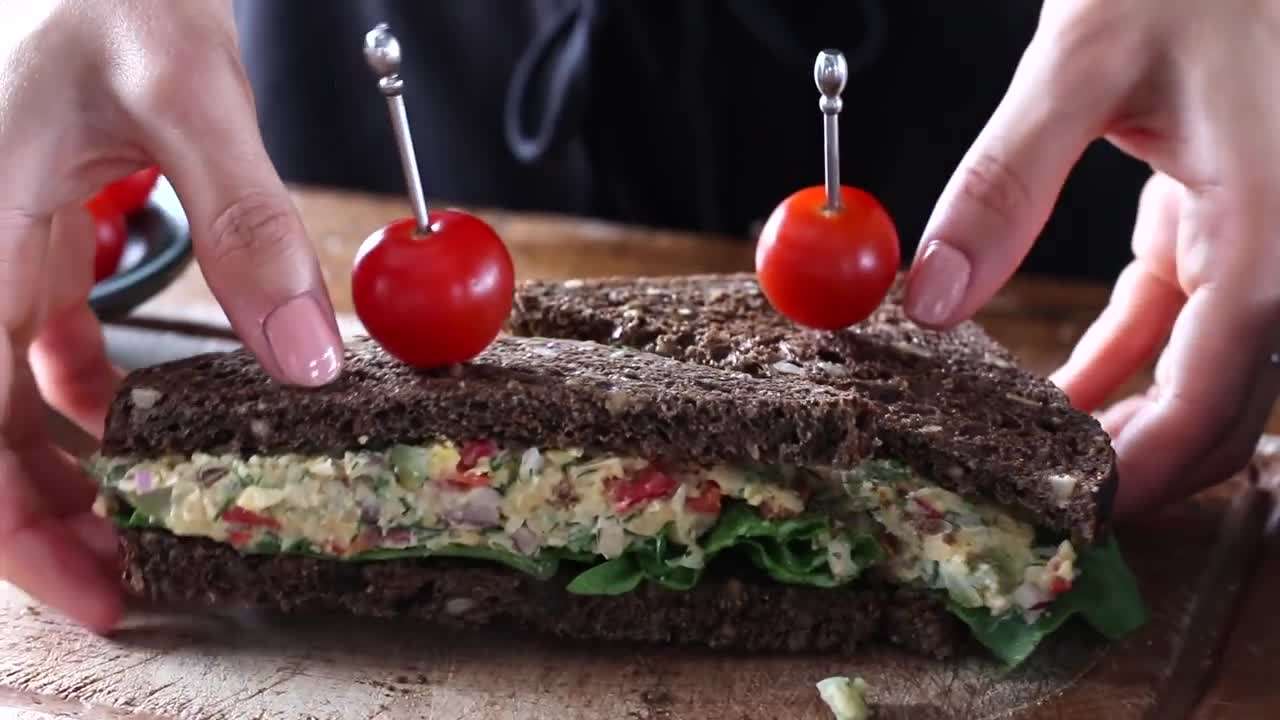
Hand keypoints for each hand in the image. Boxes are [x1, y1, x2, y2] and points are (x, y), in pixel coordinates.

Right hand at [0, 1, 343, 630]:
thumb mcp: (186, 95)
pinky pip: (36, 353)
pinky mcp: (24, 246)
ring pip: (3, 404)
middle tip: (146, 579)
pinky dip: (87, 404)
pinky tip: (145, 425)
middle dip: (50, 521)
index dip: (16, 528)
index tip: (99, 593)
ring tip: (151, 522)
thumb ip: (248, 224)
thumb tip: (307, 359)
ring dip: (68, 472)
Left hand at [902, 0, 1279, 514]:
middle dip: (1145, 461)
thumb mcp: (1083, 61)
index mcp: (1272, 218)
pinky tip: (1061, 388)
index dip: (1149, 466)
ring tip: (1044, 458)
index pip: (1219, 387)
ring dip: (1134, 418)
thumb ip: (1005, 184)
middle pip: (1227, 398)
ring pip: (1209, 365)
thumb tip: (928, 298)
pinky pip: (1182, 313)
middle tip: (1049, 501)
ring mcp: (1263, 229)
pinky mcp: (1227, 211)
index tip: (1075, 511)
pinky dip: (1125, 358)